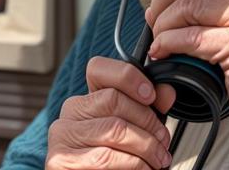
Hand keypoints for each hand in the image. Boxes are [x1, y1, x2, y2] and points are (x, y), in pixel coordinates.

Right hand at [46, 56, 175, 168]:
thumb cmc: (114, 156)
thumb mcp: (132, 126)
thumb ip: (148, 106)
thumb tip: (167, 93)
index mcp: (87, 96)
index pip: (98, 68)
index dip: (128, 77)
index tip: (151, 95)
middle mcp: (71, 111)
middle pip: (113, 99)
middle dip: (147, 119)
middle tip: (163, 138)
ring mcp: (62, 135)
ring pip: (114, 129)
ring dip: (145, 145)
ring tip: (158, 157)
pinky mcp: (61, 161)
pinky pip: (106, 156)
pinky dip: (134, 163)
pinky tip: (143, 168)